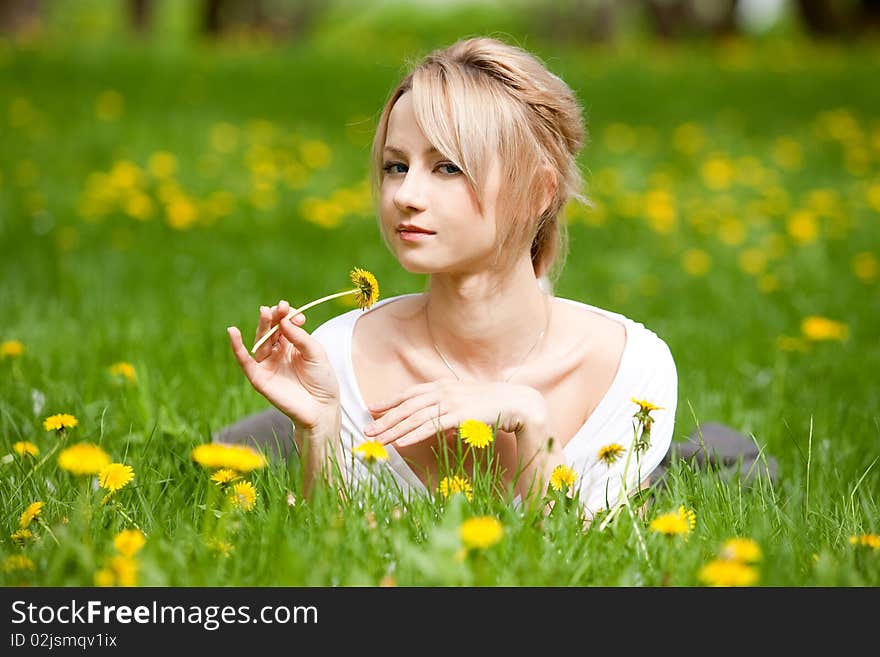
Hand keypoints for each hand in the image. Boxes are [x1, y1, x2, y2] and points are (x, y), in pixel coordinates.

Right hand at [227, 300, 339, 430]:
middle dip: (274, 317)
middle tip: (279, 308)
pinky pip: (245, 361)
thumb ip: (300, 337)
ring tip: (265, 312)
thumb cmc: (321, 380)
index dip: (288, 315)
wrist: (321, 408)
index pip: (284, 322)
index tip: (298, 316)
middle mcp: (278, 352)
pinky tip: (232, 332)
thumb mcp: (316, 353)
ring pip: (260, 341)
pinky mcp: (259, 377)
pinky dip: (237, 347)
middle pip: (271, 329)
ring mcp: (267, 364)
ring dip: (262, 325)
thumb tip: (284, 321)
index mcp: (292, 344)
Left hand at [363, 379, 547, 447]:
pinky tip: (399, 443)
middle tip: (367, 431)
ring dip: (393, 430)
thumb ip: (448, 414)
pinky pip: (430, 427)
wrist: (516, 403)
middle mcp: (443, 392)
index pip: (409, 394)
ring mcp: (450, 403)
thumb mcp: (464, 406)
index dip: (389, 401)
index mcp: (442, 386)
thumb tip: (440, 430)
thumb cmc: (491, 406)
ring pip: (414, 418)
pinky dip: (413, 435)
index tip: (372, 409)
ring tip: (377, 441)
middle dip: (385, 420)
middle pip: (407, 407)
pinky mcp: (459, 416)